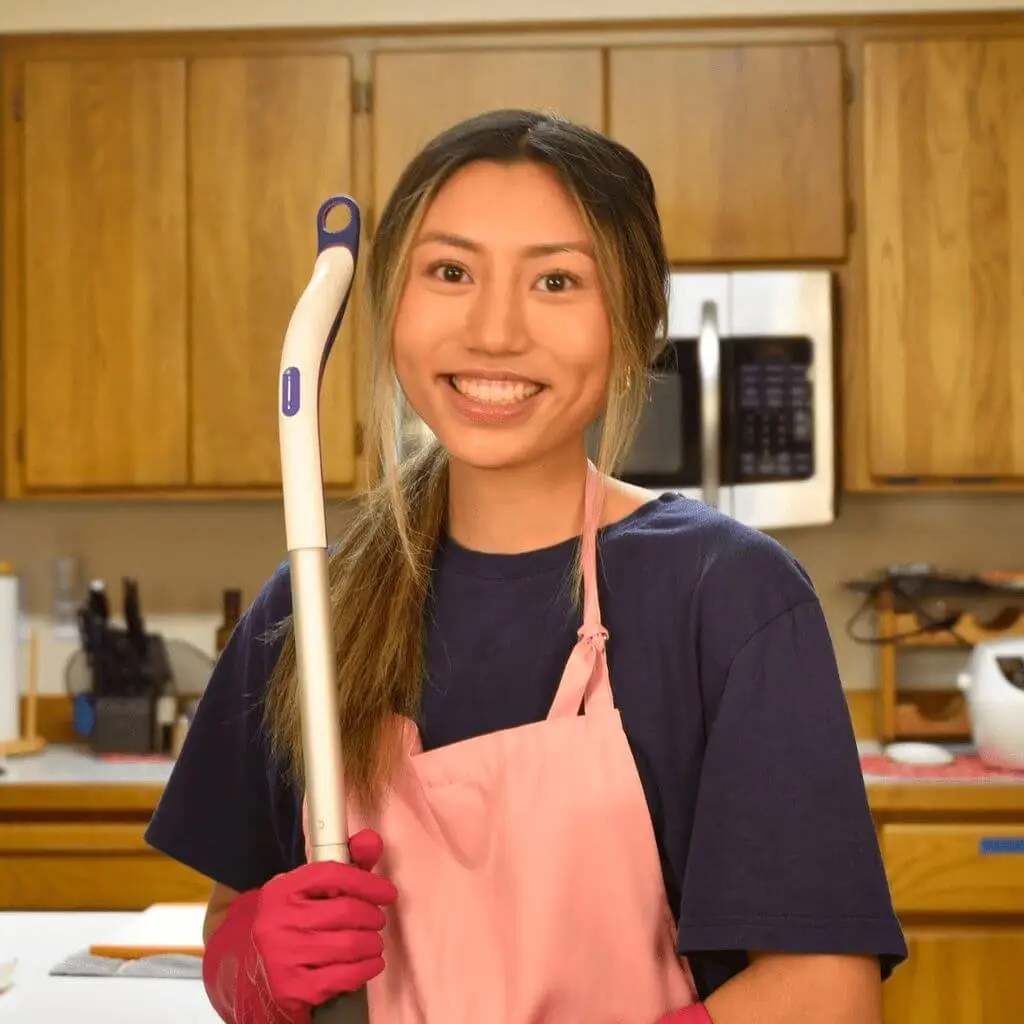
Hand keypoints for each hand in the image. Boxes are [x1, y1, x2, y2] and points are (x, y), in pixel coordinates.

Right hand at [251, 829, 397, 1020]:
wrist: (256, 978)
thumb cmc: (293, 926)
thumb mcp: (310, 893)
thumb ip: (345, 865)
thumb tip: (372, 840)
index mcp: (280, 890)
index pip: (332, 874)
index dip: (367, 882)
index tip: (388, 892)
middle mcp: (276, 921)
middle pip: (345, 911)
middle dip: (372, 916)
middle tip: (378, 921)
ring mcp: (282, 957)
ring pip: (349, 945)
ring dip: (372, 944)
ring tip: (374, 942)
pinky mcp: (292, 989)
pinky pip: (344, 977)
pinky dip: (366, 969)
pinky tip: (371, 963)